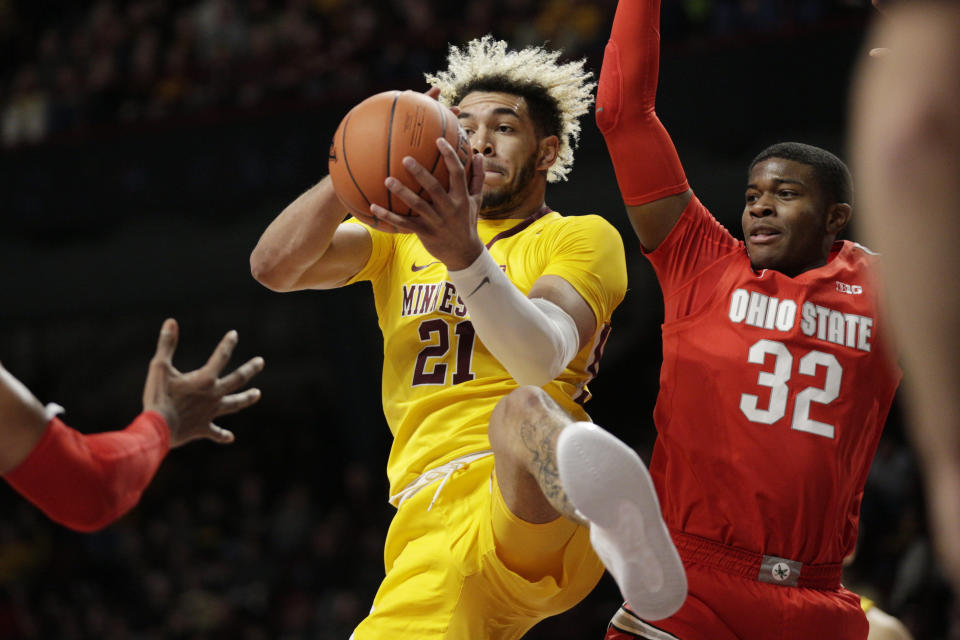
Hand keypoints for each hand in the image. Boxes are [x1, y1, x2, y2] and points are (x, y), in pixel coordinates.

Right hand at [142, 319, 263, 447]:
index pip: (221, 357)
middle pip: (237, 380)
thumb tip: (171, 321)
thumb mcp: (159, 367)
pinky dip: (222, 435)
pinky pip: (215, 432)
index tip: (234, 334)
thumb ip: (167, 345)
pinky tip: (230, 437)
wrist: (158, 429)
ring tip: (257, 394)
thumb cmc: (159, 397)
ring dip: (246, 398)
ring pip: (234, 404)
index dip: (227, 344)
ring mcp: (210, 412)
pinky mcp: (203, 428)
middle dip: (250, 369)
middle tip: (261, 361)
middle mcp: (213, 395)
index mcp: (205, 380)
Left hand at [370, 138, 485, 270]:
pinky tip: (373, 207)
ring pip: (417, 205)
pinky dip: (388, 216)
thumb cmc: (468, 222)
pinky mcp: (424, 233)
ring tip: (388, 179)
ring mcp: (436, 221)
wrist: (464, 253)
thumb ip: (478, 178)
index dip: (449, 156)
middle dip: (420, 173)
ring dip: (402, 192)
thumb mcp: (477, 201)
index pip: (457, 173)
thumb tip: (478, 155)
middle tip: (406, 158)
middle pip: (434, 188)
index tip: (439, 140)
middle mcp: (449, 208)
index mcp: (461, 198)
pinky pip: (404, 223)